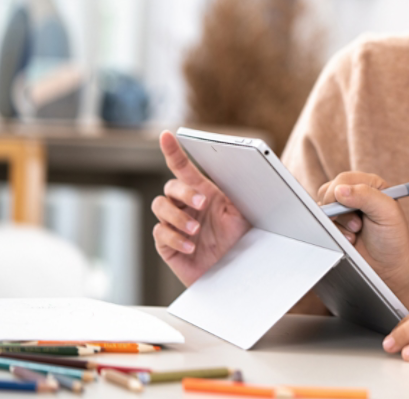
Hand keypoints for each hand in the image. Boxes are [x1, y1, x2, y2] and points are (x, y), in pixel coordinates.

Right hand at [152, 130, 250, 286]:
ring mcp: (174, 224)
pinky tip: (191, 245)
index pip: (183, 168)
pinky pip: (160, 233)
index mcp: (204, 192)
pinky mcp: (167, 245)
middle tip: (201, 203)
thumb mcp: (244, 213)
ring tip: (196, 231)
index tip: (166, 135)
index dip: (174, 151)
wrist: (237, 273)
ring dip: (177, 217)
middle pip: (170, 187)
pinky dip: (175, 238)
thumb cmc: (242, 241)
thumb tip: (248, 169)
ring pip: (160, 206)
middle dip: (183, 192)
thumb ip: (239, 192)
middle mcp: (186, 206)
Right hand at [316, 172, 408, 285]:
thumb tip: (340, 190)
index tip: (342, 208)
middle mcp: (356, 195)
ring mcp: (344, 210)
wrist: (389, 266)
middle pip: (329, 191)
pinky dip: (333, 232)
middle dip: (339, 210)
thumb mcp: (387, 212)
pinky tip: (350, 239)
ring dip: (337, 223)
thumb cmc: (393, 238)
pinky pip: (322, 223)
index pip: (344, 179)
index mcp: (371, 185)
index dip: (339, 192)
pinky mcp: (336, 225)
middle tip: (356, 224)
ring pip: (324, 207)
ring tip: (356, 232)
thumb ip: (366, 196)